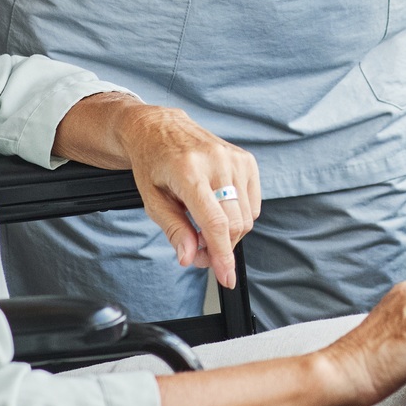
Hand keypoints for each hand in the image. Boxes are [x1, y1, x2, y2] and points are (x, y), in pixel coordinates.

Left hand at [53, 94, 260, 290]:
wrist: (160, 128)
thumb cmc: (153, 163)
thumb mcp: (152, 200)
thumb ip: (173, 230)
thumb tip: (189, 257)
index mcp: (188, 171)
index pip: (215, 223)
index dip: (223, 255)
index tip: (227, 278)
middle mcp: (217, 162)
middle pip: (234, 224)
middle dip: (221, 248)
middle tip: (199, 252)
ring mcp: (235, 159)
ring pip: (247, 217)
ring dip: (229, 234)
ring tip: (204, 231)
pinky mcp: (246, 159)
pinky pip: (253, 203)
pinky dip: (239, 217)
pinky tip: (218, 212)